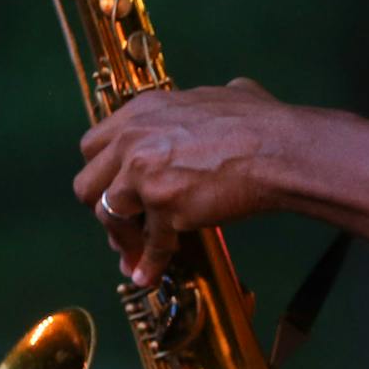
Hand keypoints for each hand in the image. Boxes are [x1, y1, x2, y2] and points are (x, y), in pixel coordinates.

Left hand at [74, 78, 302, 285]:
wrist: (281, 149)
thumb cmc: (265, 123)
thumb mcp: (229, 94)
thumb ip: (210, 101)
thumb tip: (232, 95)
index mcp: (143, 112)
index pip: (95, 145)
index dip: (104, 171)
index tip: (117, 187)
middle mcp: (134, 140)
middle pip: (88, 183)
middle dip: (101, 207)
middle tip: (122, 223)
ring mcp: (145, 174)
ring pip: (109, 216)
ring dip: (122, 239)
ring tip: (133, 257)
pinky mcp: (165, 205)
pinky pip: (151, 243)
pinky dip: (149, 263)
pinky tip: (149, 274)